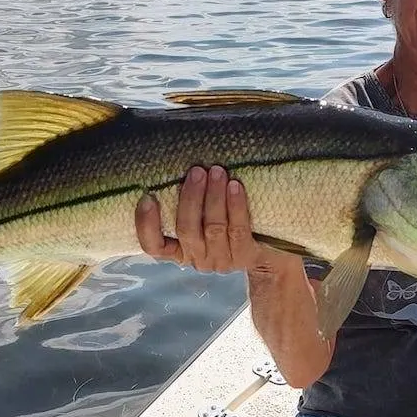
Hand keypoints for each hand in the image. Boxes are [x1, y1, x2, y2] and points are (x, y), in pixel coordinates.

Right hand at [135, 165, 294, 276]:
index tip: (146, 197)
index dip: (147, 225)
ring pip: (213, 228)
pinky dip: (236, 206)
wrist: (270, 253)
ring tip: (217, 171)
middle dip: (190, 198)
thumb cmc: (227, 224)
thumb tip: (176, 156)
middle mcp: (198, 259)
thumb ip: (189, 199)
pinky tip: (235, 186)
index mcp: (180, 251)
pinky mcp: (246, 256)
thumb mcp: (203, 217)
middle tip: (196, 171)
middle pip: (186, 230)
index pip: (154, 246)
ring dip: (214, 197)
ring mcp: (222, 260)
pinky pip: (238, 229)